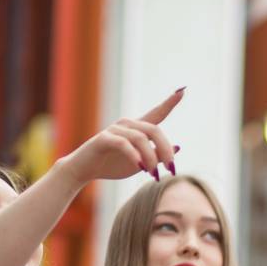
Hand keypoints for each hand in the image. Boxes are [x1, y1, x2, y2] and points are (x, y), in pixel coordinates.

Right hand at [61, 88, 183, 182]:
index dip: (169, 102)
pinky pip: (123, 144)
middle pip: (155, 130)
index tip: (182, 91)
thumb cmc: (112, 165)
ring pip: (141, 138)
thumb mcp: (140, 163)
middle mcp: (127, 124)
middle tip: (171, 169)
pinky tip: (140, 166)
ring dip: (151, 158)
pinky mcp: (103, 138)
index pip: (157, 113)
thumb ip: (157, 155)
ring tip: (154, 175)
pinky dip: (134, 155)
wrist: (84, 170)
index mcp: (137, 128)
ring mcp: (114, 129)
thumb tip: (178, 147)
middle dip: (166, 150)